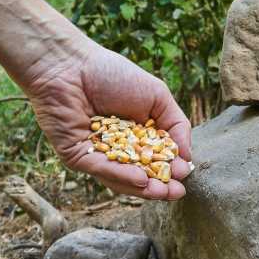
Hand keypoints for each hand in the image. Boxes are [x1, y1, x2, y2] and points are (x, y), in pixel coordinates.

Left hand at [20, 41, 192, 200]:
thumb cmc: (113, 75)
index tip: (184, 175)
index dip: (170, 167)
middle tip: (177, 193)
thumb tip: (188, 157)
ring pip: (121, 177)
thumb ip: (177, 125)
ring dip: (143, 187)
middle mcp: (117, 147)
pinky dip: (121, 175)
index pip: (156, 157)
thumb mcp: (157, 96)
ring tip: (163, 192)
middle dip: (160, 185)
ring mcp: (97, 154)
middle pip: (141, 172)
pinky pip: (101, 168)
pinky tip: (140, 179)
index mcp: (136, 133)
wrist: (71, 65)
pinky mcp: (78, 156)